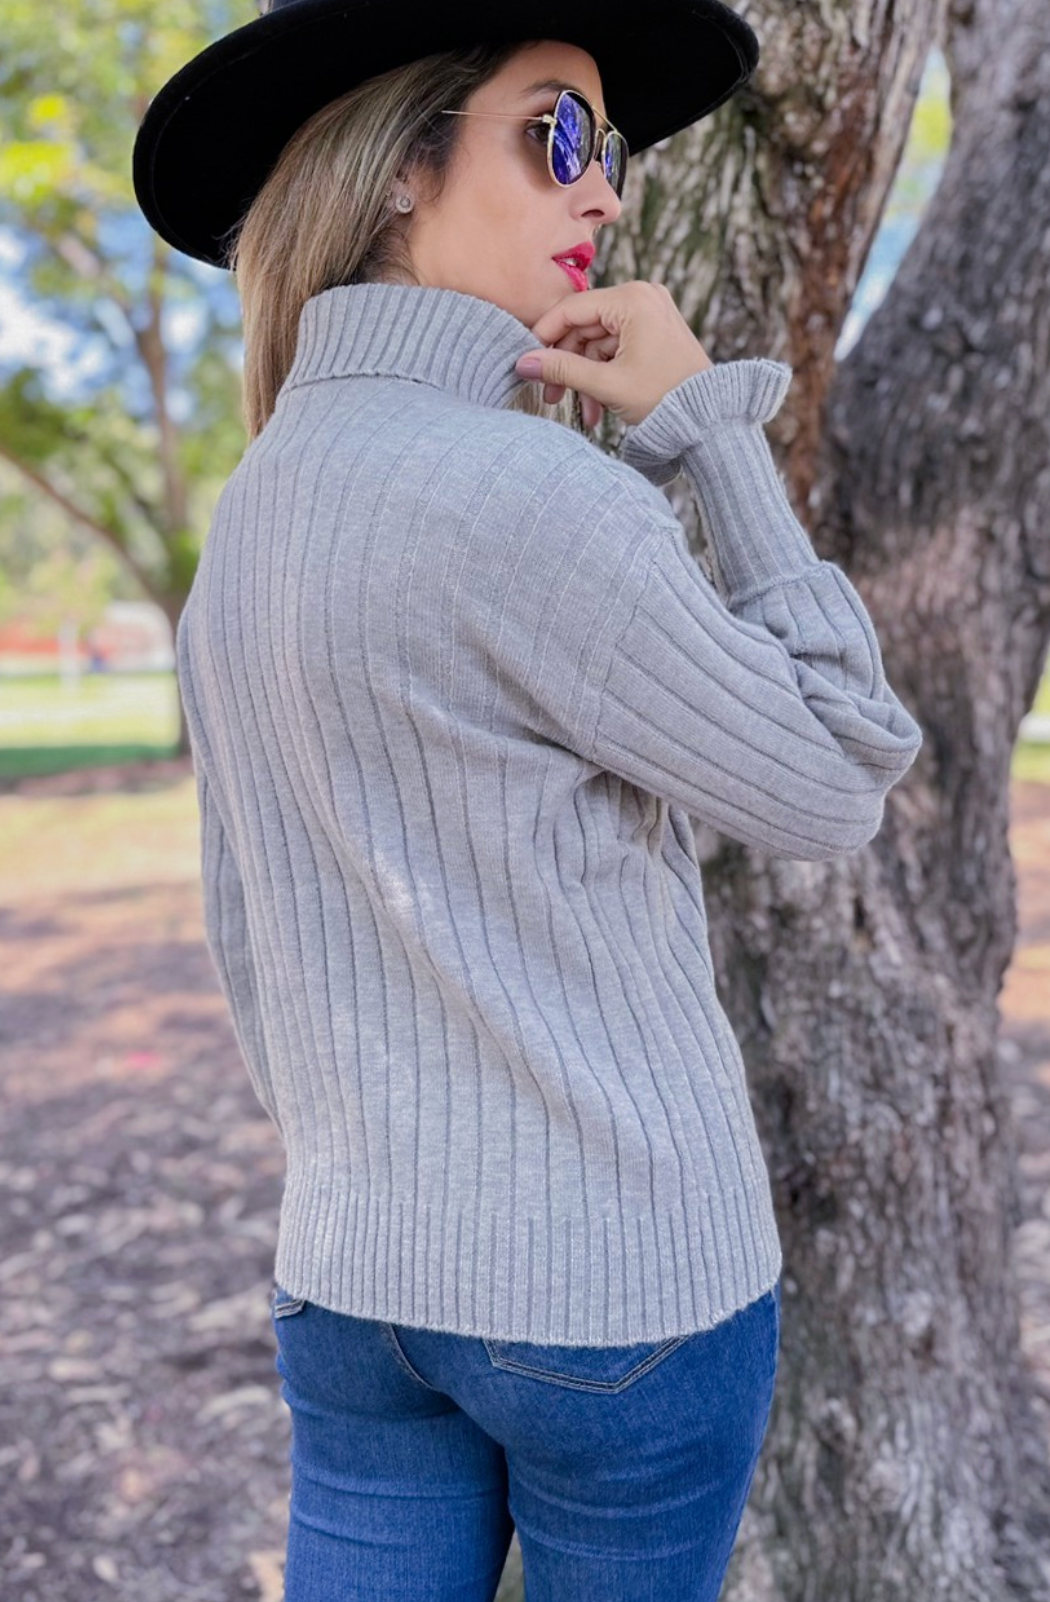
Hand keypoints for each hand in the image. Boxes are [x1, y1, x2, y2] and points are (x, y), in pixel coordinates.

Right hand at [515, 280, 713, 429]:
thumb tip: (523, 363)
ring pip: (598, 342)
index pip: (572, 309)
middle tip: (551, 395)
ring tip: (585, 412)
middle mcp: (642, 296)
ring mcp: (650, 313)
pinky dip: (604, 375)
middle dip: (567, 365)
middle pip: (584, 326)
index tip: (525, 361)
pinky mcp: (654, 331)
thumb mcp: (607, 384)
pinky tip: (600, 406)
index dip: (544, 336)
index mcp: (633, 299)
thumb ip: (562, 370)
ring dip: (586, 377)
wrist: (710, 418)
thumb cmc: (665, 399)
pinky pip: (616, 349)